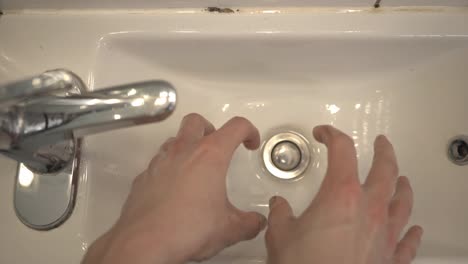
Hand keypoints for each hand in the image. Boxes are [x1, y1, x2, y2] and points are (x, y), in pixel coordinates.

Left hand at [82, 114, 265, 263]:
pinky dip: (169, 168)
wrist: (145, 243)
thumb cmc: (184, 229)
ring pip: (174, 139)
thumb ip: (249, 223)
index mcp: (209, 156)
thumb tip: (256, 223)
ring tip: (197, 166)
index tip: (250, 141)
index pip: (235, 127)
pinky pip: (158, 163)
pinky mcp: (144, 177)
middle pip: (197, 121)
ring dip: (188, 146)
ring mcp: (159, 162)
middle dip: (211, 128)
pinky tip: (175, 188)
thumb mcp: (229, 229)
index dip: (248, 131)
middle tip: (219, 144)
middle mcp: (183, 152)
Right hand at [265, 125, 422, 263]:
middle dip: (384, 152)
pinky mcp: (391, 259)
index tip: (325, 133)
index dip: (332, 135)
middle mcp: (369, 209)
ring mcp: (384, 234)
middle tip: (382, 143)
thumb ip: (279, 214)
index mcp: (342, 195)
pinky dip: (411, 231)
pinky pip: (408, 241)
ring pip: (402, 202)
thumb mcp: (280, 234)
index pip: (342, 150)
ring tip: (402, 179)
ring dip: (402, 187)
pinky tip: (414, 228)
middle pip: (385, 169)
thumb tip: (278, 207)